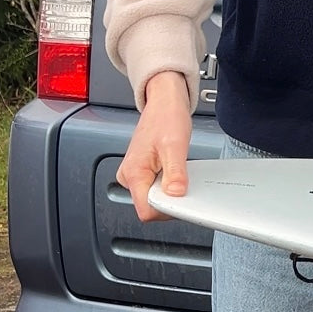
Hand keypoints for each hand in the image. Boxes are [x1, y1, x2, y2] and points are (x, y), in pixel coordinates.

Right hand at [117, 71, 192, 221]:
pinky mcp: (142, 172)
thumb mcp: (175, 145)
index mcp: (132, 172)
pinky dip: (168, 185)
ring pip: (154, 198)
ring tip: (177, 171)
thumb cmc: (166, 117)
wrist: (164, 101)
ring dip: (169, 191)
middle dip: (170, 200)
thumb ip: (175, 172)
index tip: (182, 199)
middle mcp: (129, 176)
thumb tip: (175, 194)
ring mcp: (135, 175)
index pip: (146, 210)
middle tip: (183, 181)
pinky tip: (175, 172)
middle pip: (150, 206)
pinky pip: (156, 189)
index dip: (167, 209)